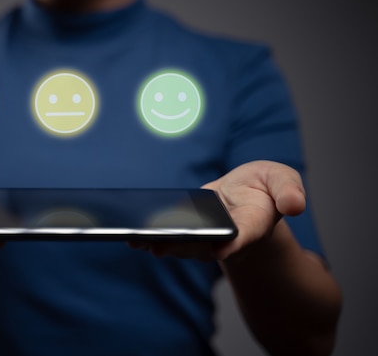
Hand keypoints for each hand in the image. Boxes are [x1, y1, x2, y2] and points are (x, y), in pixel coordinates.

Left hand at [129, 161, 305, 260]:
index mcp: (254, 224)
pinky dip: (154, 238)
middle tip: (156, 246)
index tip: (221, 249)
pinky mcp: (192, 234)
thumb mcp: (283, 180)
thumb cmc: (266, 188)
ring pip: (184, 245)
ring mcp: (208, 239)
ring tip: (136, 241)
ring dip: (161, 244)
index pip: (244, 235)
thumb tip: (295, 204)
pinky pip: (173, 238)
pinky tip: (133, 237)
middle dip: (182, 246)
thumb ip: (289, 190)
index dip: (233, 243)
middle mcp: (228, 238)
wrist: (250, 195)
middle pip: (204, 245)